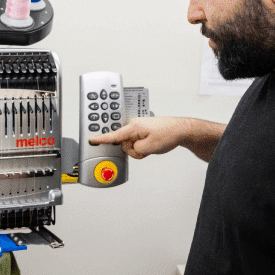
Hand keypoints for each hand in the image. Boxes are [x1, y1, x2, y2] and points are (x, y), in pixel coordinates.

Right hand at [89, 116, 224, 161]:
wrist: (182, 130)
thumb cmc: (169, 134)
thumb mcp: (149, 148)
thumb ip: (134, 150)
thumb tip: (130, 149)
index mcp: (133, 126)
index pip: (113, 135)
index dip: (101, 139)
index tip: (91, 140)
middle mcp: (134, 124)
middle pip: (124, 143)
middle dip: (133, 150)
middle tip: (146, 150)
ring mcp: (139, 126)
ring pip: (131, 144)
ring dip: (140, 149)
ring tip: (152, 147)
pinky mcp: (144, 130)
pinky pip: (137, 142)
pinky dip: (143, 146)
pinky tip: (152, 145)